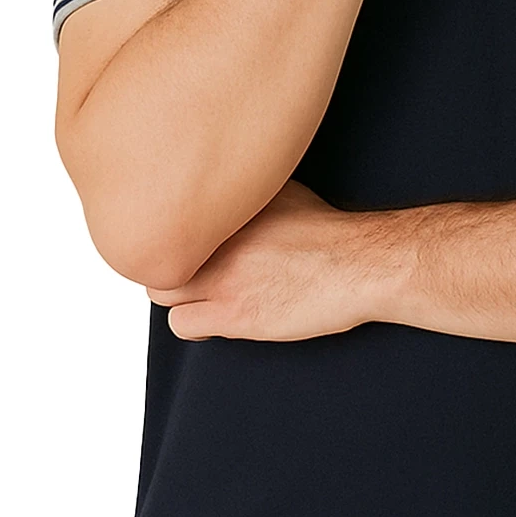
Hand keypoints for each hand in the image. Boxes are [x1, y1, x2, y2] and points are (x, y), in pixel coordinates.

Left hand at [144, 178, 396, 342]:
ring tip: (199, 298)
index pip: (166, 215)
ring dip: (177, 296)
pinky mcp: (234, 313)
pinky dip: (194, 325)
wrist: (360, 264)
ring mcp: (222, 276)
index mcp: (225, 206)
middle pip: (155, 251)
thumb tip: (226, 195)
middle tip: (188, 272)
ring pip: (160, 291)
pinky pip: (182, 324)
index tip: (184, 243)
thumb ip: (244, 195)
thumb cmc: (329, 232)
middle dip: (169, 263)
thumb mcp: (282, 191)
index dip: (173, 234)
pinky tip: (215, 321)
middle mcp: (216, 238)